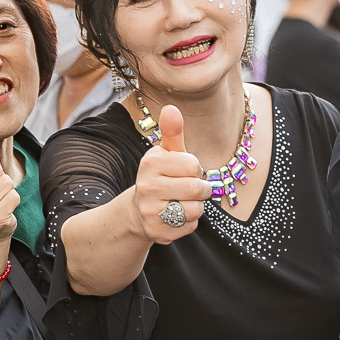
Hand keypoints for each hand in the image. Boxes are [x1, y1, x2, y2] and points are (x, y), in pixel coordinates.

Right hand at [129, 106, 210, 243]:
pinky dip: (188, 223)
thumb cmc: (161, 176)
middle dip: (200, 189)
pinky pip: (190, 227)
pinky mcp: (157, 232)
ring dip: (195, 207)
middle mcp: (146, 187)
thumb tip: (171, 107)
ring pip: (195, 210)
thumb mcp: (166, 153)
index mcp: (150, 163)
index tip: (183, 171)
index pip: (193, 165)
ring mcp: (150, 211)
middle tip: (189, 189)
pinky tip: (175, 217)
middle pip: (197, 188)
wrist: (138, 209)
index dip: (194, 169)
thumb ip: (172, 132)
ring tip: (181, 202)